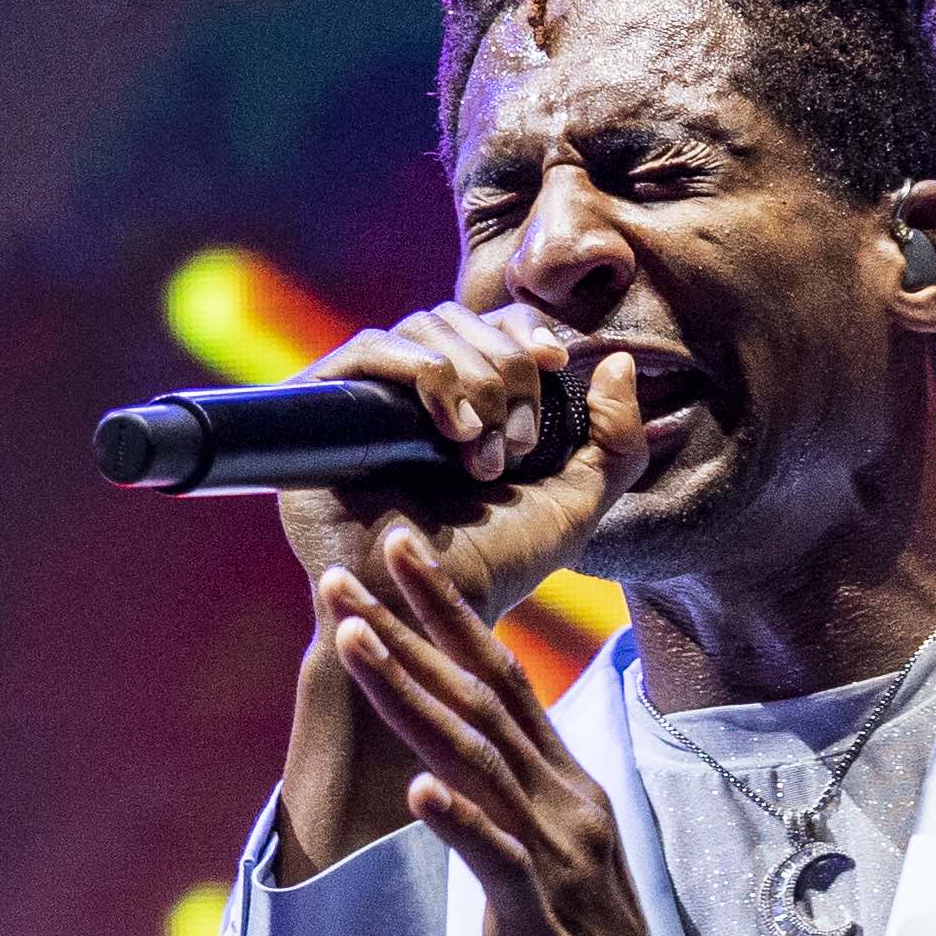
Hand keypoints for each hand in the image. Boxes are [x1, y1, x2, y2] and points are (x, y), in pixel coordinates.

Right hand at [269, 310, 650, 879]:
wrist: (426, 616)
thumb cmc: (494, 569)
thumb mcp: (577, 505)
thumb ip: (615, 442)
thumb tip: (614, 363)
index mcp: (467, 400)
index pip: (492, 325)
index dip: (524, 332)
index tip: (556, 365)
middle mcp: (411, 393)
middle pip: (459, 319)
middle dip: (502, 370)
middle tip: (513, 445)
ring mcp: (365, 399)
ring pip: (421, 329)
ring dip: (470, 378)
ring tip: (481, 450)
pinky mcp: (320, 410)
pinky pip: (368, 351)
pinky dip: (422, 375)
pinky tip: (452, 428)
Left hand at [318, 521, 699, 935]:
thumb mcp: (552, 871)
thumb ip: (515, 810)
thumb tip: (462, 766)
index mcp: (566, 791)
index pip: (501, 680)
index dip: (447, 613)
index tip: (398, 551)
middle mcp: (566, 808)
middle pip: (480, 698)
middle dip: (410, 627)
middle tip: (351, 565)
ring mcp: (558, 864)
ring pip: (475, 759)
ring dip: (412, 695)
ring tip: (355, 640)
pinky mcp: (544, 927)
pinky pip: (499, 863)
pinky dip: (460, 820)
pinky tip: (420, 786)